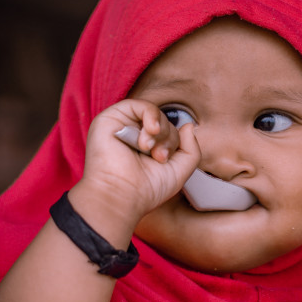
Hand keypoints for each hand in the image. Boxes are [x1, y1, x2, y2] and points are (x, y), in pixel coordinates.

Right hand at [76, 99, 199, 223]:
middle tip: (158, 157)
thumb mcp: (179, 170)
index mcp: (147, 148)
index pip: (170, 133)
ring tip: (148, 149)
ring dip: (160, 131)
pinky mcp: (110, 119)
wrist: (120, 196)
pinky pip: (140, 105)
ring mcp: (121, 126)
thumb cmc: (146, 190)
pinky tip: (150, 132)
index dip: (174, 143)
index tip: (164, 160)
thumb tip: (188, 125)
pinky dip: (151, 116)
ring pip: (154, 114)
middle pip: (164, 122)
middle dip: (168, 138)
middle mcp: (133, 136)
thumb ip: (191, 149)